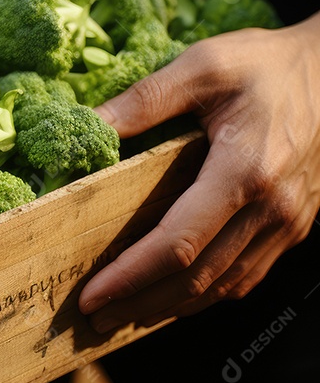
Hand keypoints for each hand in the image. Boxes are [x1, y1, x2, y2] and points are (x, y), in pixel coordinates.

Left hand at [78, 13, 319, 332]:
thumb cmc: (267, 65)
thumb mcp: (202, 65)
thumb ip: (144, 99)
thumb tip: (89, 126)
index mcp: (244, 171)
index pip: (180, 243)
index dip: (132, 275)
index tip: (93, 293)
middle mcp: (271, 207)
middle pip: (198, 277)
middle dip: (141, 303)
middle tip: (95, 317)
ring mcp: (287, 222)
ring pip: (224, 285)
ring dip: (171, 306)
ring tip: (124, 314)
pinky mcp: (292, 225)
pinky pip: (246, 274)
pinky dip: (206, 294)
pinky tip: (173, 295)